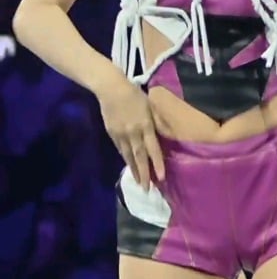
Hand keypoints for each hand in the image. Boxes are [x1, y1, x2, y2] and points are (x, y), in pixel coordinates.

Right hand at [96, 70, 164, 190]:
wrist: (111, 89)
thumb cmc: (134, 94)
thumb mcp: (149, 106)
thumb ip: (155, 121)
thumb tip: (162, 136)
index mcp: (145, 124)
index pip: (153, 148)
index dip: (157, 163)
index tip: (161, 177)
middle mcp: (134, 132)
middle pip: (140, 156)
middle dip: (144, 174)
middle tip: (148, 189)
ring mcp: (121, 134)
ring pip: (128, 156)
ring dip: (134, 170)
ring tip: (139, 183)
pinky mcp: (112, 134)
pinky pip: (120, 149)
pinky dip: (126, 159)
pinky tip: (129, 166)